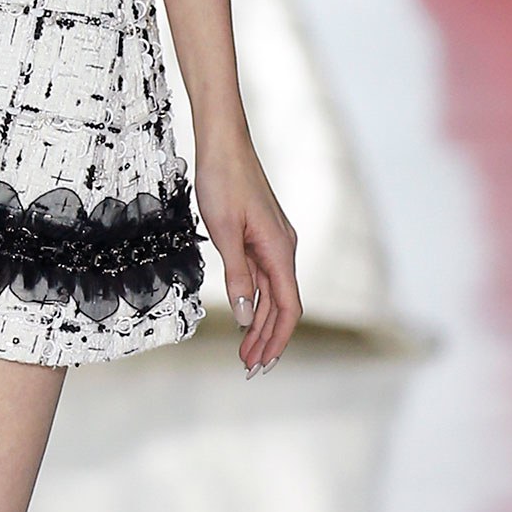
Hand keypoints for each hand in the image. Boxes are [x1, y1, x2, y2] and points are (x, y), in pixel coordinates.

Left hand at [196, 138, 300, 373]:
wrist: (222, 143)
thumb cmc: (223, 181)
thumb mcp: (225, 233)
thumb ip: (238, 276)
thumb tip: (248, 316)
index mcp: (279, 251)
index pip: (288, 308)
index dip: (277, 339)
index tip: (261, 363)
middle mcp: (283, 249)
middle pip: (282, 306)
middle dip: (267, 339)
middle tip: (249, 368)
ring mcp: (273, 243)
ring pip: (272, 294)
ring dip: (261, 324)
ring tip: (245, 351)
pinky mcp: (260, 236)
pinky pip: (263, 277)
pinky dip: (255, 300)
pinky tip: (246, 315)